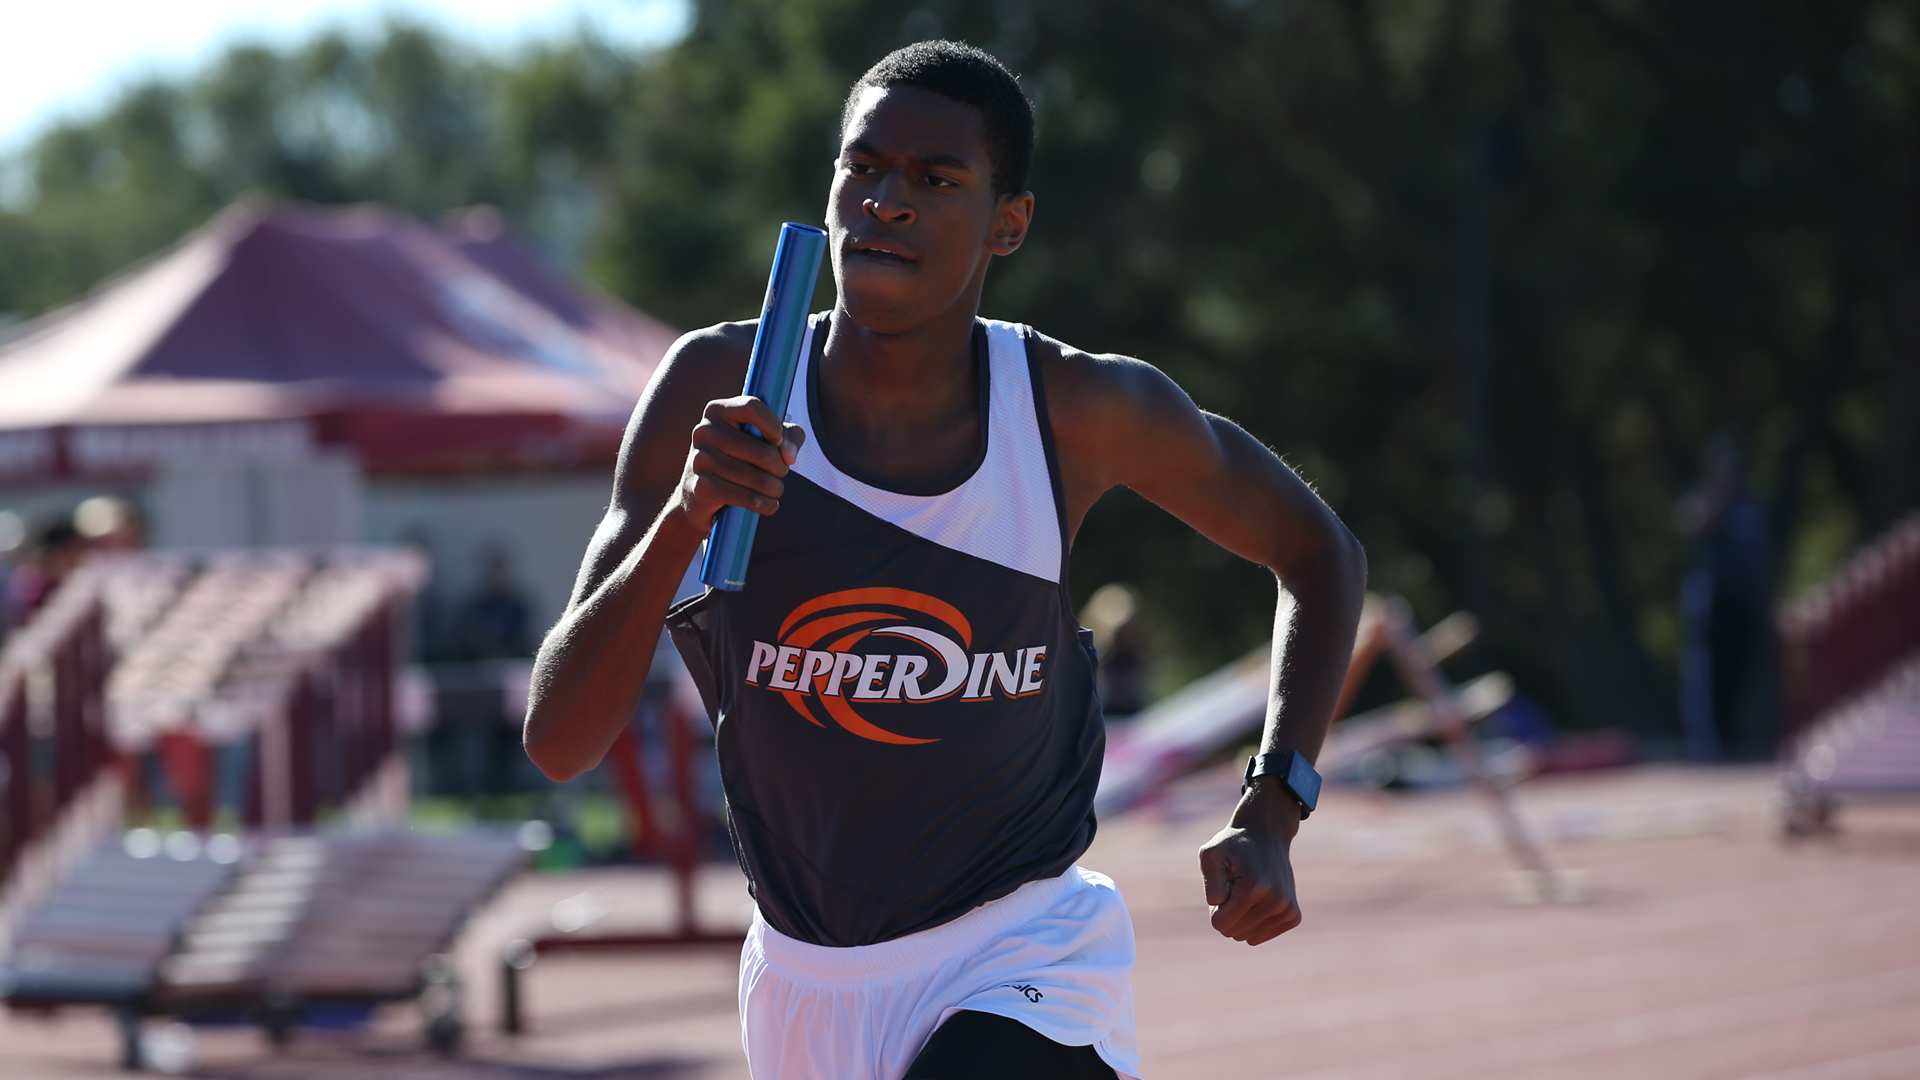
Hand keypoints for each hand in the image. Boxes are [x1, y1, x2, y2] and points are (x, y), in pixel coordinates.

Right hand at [672, 396, 806, 528]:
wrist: (699, 497)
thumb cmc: (739, 459)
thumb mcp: (765, 440)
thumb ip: (789, 436)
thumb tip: (789, 455)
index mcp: (717, 411)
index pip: (753, 407)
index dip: (775, 427)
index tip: (779, 443)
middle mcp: (704, 431)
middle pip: (764, 452)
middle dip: (781, 468)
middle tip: (780, 473)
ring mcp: (700, 459)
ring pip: (759, 479)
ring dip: (775, 488)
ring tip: (774, 490)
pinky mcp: (701, 488)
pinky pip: (748, 498)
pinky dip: (766, 505)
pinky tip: (770, 505)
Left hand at [1197, 779, 1302, 944]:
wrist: (1267, 834)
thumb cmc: (1234, 845)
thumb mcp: (1211, 854)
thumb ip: (1211, 883)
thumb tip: (1220, 907)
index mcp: (1254, 887)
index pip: (1220, 924)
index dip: (1215, 907)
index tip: (1224, 885)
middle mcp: (1275, 901)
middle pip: (1234, 932)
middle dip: (1228, 912)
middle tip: (1236, 886)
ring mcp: (1287, 909)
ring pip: (1248, 936)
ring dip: (1242, 916)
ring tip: (1248, 890)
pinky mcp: (1293, 916)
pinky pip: (1262, 935)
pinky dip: (1255, 921)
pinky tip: (1258, 900)